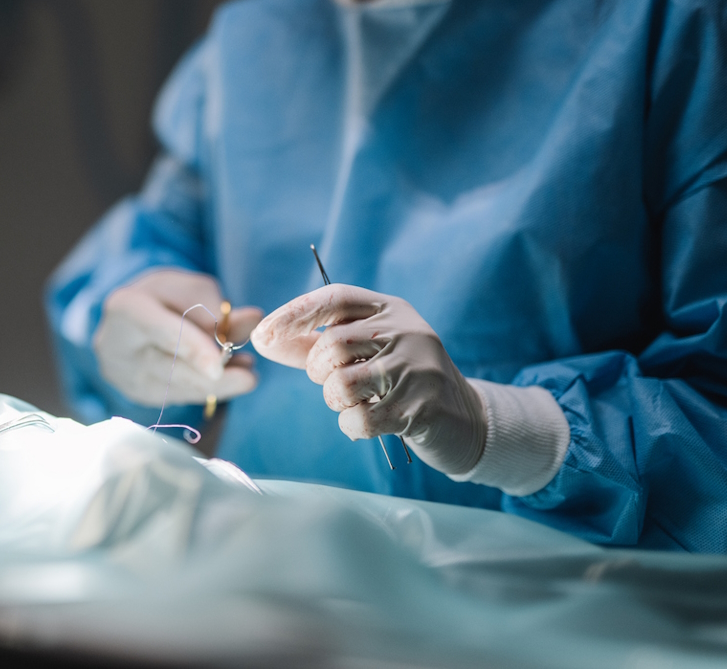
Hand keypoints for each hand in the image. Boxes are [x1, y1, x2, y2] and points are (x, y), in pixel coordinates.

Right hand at [94, 270, 262, 406]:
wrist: (127, 318)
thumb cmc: (161, 297)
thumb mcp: (188, 288)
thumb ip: (217, 307)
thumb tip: (251, 321)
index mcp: (125, 307)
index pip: (162, 332)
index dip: (191, 350)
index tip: (219, 367)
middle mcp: (115, 346)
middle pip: (170, 369)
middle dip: (214, 379)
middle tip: (249, 379)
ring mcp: (123, 376)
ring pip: (176, 389)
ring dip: (216, 386)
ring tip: (246, 373)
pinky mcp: (135, 394)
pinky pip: (176, 397)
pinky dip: (204, 389)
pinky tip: (225, 378)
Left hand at [251, 285, 485, 475]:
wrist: (464, 418)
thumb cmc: (398, 381)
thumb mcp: (363, 352)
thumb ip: (313, 346)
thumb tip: (261, 339)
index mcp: (390, 310)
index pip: (335, 299)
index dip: (294, 314)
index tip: (262, 334)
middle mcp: (407, 332)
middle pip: (333, 345)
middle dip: (317, 371)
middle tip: (330, 381)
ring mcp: (416, 370)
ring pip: (342, 384)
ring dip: (334, 401)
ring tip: (352, 402)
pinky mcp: (421, 409)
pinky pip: (360, 420)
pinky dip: (350, 426)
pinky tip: (364, 422)